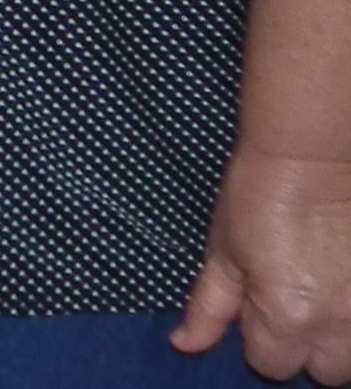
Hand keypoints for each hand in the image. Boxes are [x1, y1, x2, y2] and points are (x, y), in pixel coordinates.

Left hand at [176, 149, 350, 380]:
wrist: (315, 153)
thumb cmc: (261, 193)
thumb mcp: (225, 250)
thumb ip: (209, 307)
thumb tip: (186, 344)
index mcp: (289, 318)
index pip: (271, 364)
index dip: (258, 336)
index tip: (256, 304)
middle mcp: (340, 324)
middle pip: (326, 371)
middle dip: (306, 346)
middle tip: (293, 302)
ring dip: (339, 336)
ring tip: (322, 293)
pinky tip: (343, 280)